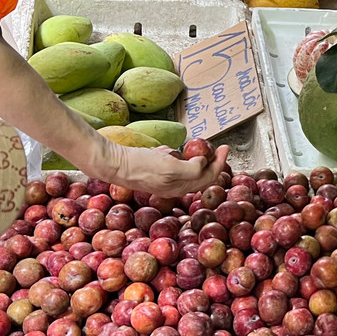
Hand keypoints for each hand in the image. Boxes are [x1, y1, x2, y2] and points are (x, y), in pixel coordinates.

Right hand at [104, 142, 229, 197]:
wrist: (112, 163)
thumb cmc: (140, 166)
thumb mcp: (170, 169)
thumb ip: (191, 170)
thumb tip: (202, 164)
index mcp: (179, 187)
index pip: (208, 177)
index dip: (219, 163)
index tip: (224, 148)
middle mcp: (172, 187)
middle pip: (200, 175)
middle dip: (211, 161)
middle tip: (217, 147)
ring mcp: (162, 180)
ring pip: (185, 169)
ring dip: (191, 158)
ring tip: (190, 148)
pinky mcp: (152, 171)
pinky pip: (169, 163)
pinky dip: (173, 155)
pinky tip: (166, 150)